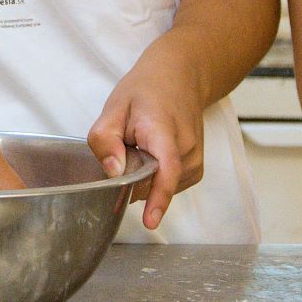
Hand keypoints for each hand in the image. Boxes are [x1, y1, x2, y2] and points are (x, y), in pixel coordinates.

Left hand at [88, 73, 202, 230]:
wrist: (180, 79)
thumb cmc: (146, 91)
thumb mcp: (114, 107)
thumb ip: (106, 139)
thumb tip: (113, 173)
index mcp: (165, 131)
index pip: (167, 169)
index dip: (158, 197)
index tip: (150, 222)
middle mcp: (187, 149)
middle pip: (153, 183)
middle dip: (130, 176)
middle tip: (125, 145)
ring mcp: (195, 162)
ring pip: (158, 187)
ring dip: (142, 176)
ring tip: (141, 145)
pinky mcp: (195, 171)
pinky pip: (166, 186)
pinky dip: (153, 177)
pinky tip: (150, 155)